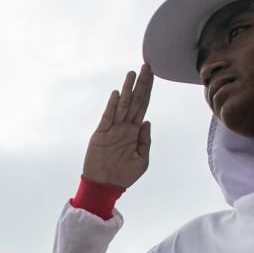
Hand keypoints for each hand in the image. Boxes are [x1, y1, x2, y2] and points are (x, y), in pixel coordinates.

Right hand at [83, 65, 152, 188]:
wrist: (104, 186)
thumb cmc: (124, 176)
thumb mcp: (142, 161)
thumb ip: (145, 141)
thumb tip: (146, 121)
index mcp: (135, 132)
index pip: (143, 106)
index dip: (148, 90)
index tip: (152, 75)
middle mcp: (124, 127)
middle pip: (134, 101)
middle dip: (141, 84)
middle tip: (147, 66)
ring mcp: (112, 130)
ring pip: (122, 105)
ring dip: (127, 89)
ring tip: (131, 74)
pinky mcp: (100, 134)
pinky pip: (107, 117)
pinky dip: (112, 105)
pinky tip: (116, 93)